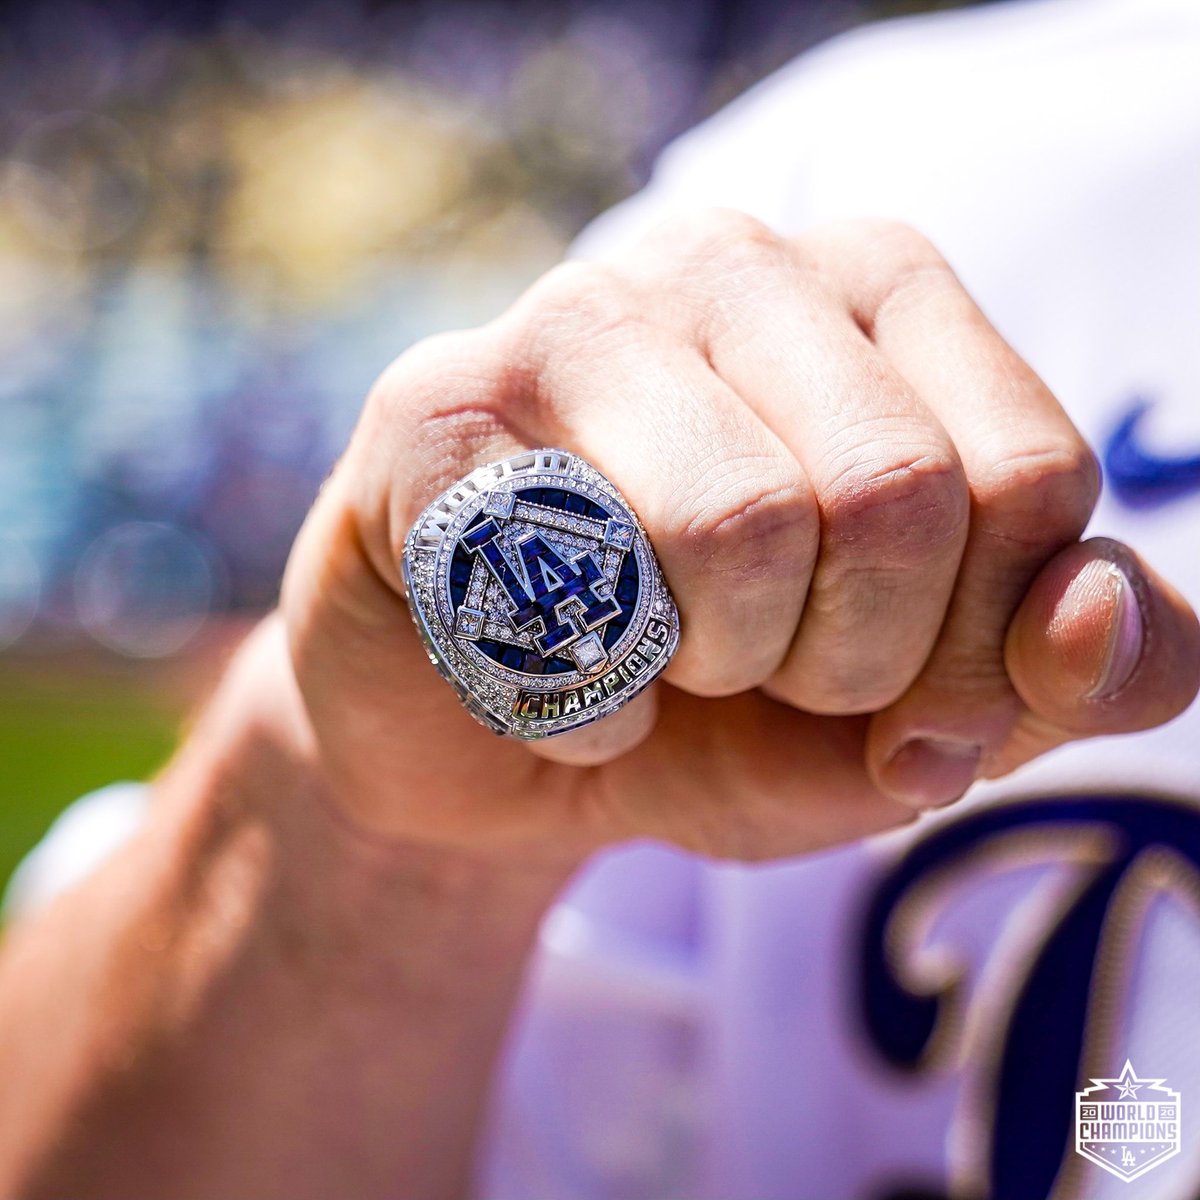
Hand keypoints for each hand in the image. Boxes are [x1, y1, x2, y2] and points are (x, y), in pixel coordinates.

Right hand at [280, 212, 1199, 863]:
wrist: (493, 745)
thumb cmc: (720, 702)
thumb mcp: (925, 708)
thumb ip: (1069, 671)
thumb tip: (1093, 620)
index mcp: (882, 291)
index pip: (1030, 479)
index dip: (979, 656)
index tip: (902, 712)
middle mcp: (733, 260)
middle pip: (897, 496)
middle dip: (840, 668)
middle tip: (759, 679)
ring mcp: (574, 315)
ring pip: (737, 524)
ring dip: (709, 673)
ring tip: (656, 659)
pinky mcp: (435, 406)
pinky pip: (568, 598)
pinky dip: (580, 709)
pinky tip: (542, 672)